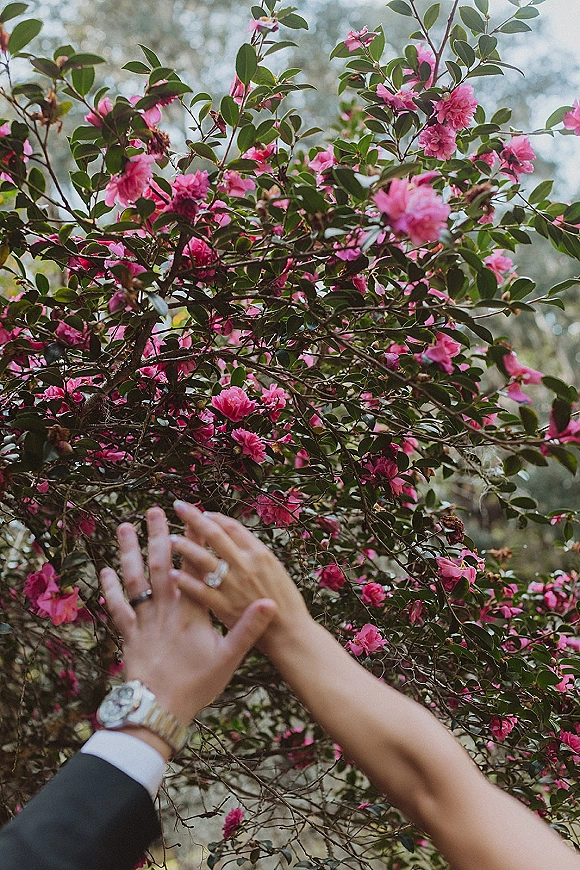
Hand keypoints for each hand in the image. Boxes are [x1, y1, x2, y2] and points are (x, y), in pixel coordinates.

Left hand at [100, 506, 276, 755]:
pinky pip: (118, 606)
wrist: (159, 709)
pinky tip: (106, 570)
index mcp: (192, 611)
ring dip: (130, 551)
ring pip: (135, 578)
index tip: (193, 516)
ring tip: (125, 527)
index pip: (195, 568)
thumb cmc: (197, 685)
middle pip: (160, 564)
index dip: (194, 541)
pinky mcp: (129, 634)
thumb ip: (248, 628)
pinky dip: (111, 588)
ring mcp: (144, 620)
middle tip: (154, 509)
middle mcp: (165, 609)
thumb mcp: (229, 657)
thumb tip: (269, 603)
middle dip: (158, 535)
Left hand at [169, 501, 311, 652]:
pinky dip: (186, 581)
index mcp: (260, 553)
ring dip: (185, 547)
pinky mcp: (224, 606)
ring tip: (170, 539)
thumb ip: (255, 554)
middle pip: (214, 535)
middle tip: (179, 506)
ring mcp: (233, 585)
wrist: (291, 634)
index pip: (232, 527)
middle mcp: (245, 564)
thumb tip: (238, 538)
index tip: (202, 512)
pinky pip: (200, 590)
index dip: (215, 517)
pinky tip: (174, 574)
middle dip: (194, 518)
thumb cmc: (286, 602)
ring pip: (203, 560)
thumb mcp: (276, 570)